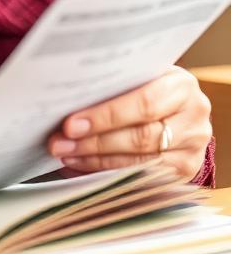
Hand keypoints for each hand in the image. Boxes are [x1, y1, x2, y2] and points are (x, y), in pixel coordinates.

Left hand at [47, 66, 211, 181]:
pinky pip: (143, 178)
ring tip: (65, 155)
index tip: (70, 124)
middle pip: (140, 137)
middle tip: (59, 143)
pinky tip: (82, 167)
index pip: (143, 104)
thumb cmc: (147, 85)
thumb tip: (66, 95)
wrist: (178, 106)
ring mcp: (192, 148)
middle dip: (94, 142)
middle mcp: (193, 118)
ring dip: (96, 161)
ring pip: (140, 161)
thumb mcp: (139, 75)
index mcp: (181, 86)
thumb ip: (114, 82)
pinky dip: (107, 173)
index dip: (105, 116)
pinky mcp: (185, 172)